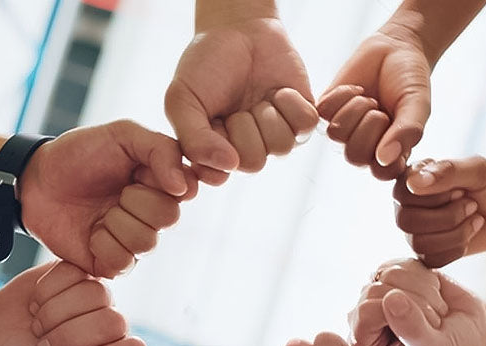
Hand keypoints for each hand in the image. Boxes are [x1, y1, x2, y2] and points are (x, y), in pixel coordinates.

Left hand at [20, 120, 198, 277]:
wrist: (35, 181)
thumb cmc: (80, 154)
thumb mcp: (122, 135)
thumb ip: (161, 149)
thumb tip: (185, 188)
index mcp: (162, 184)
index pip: (185, 190)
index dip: (160, 181)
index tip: (137, 172)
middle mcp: (154, 215)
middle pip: (168, 218)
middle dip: (135, 200)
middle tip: (114, 191)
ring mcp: (135, 241)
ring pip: (147, 243)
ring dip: (116, 223)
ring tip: (99, 212)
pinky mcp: (114, 263)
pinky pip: (124, 263)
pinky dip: (102, 245)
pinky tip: (90, 233)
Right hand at [165, 15, 317, 177]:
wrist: (238, 29)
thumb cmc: (206, 65)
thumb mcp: (182, 99)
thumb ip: (192, 138)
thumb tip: (227, 167)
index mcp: (215, 153)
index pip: (218, 175)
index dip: (216, 152)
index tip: (213, 124)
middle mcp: (247, 152)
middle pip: (253, 163)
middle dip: (243, 128)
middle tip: (236, 108)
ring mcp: (276, 138)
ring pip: (281, 147)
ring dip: (267, 115)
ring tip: (257, 98)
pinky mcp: (302, 121)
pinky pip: (304, 126)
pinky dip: (290, 103)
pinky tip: (277, 92)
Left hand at [317, 28, 430, 179]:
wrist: (394, 49)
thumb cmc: (409, 82)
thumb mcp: (417, 106)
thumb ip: (408, 132)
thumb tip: (384, 159)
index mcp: (388, 157)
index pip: (381, 173)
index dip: (388, 148)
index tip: (398, 124)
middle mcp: (363, 150)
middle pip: (354, 156)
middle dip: (371, 124)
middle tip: (381, 108)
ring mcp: (342, 133)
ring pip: (337, 134)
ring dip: (357, 108)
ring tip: (370, 99)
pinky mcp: (325, 113)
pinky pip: (324, 112)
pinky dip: (342, 95)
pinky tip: (355, 90)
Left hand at [349, 259, 485, 345]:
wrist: (472, 332)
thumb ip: (411, 330)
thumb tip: (390, 298)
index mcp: (361, 342)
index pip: (367, 311)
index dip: (402, 316)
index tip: (423, 333)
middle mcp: (361, 315)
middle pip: (377, 289)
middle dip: (416, 304)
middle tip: (432, 322)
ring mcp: (376, 291)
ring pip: (392, 272)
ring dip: (424, 291)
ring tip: (433, 310)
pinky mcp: (392, 272)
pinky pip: (405, 262)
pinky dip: (427, 277)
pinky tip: (432, 294)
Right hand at [394, 156, 485, 266]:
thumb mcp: (478, 169)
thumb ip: (447, 171)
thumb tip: (413, 183)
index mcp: (412, 180)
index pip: (401, 194)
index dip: (433, 197)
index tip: (460, 189)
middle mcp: (407, 206)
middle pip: (406, 221)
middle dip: (447, 216)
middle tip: (471, 205)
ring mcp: (416, 231)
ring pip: (419, 243)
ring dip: (455, 233)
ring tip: (474, 217)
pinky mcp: (429, 252)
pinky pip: (432, 260)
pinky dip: (457, 248)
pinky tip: (470, 232)